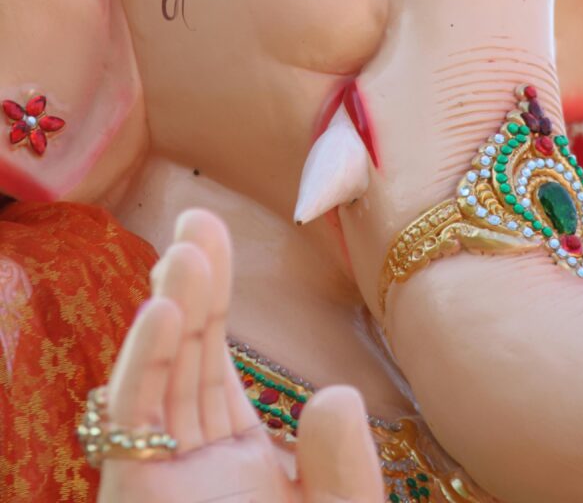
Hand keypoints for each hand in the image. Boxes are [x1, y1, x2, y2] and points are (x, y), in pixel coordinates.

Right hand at [96, 208, 383, 502]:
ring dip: (171, 308)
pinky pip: (133, 416)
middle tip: (195, 216)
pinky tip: (161, 310)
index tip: (214, 239)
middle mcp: (192, 458)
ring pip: (159, 374)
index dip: (215, 299)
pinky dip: (143, 360)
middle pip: (186, 355)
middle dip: (192, 284)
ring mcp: (158, 472)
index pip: (215, 361)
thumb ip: (342, 464)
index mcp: (236, 459)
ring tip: (183, 251)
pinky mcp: (130, 488)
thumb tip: (339, 394)